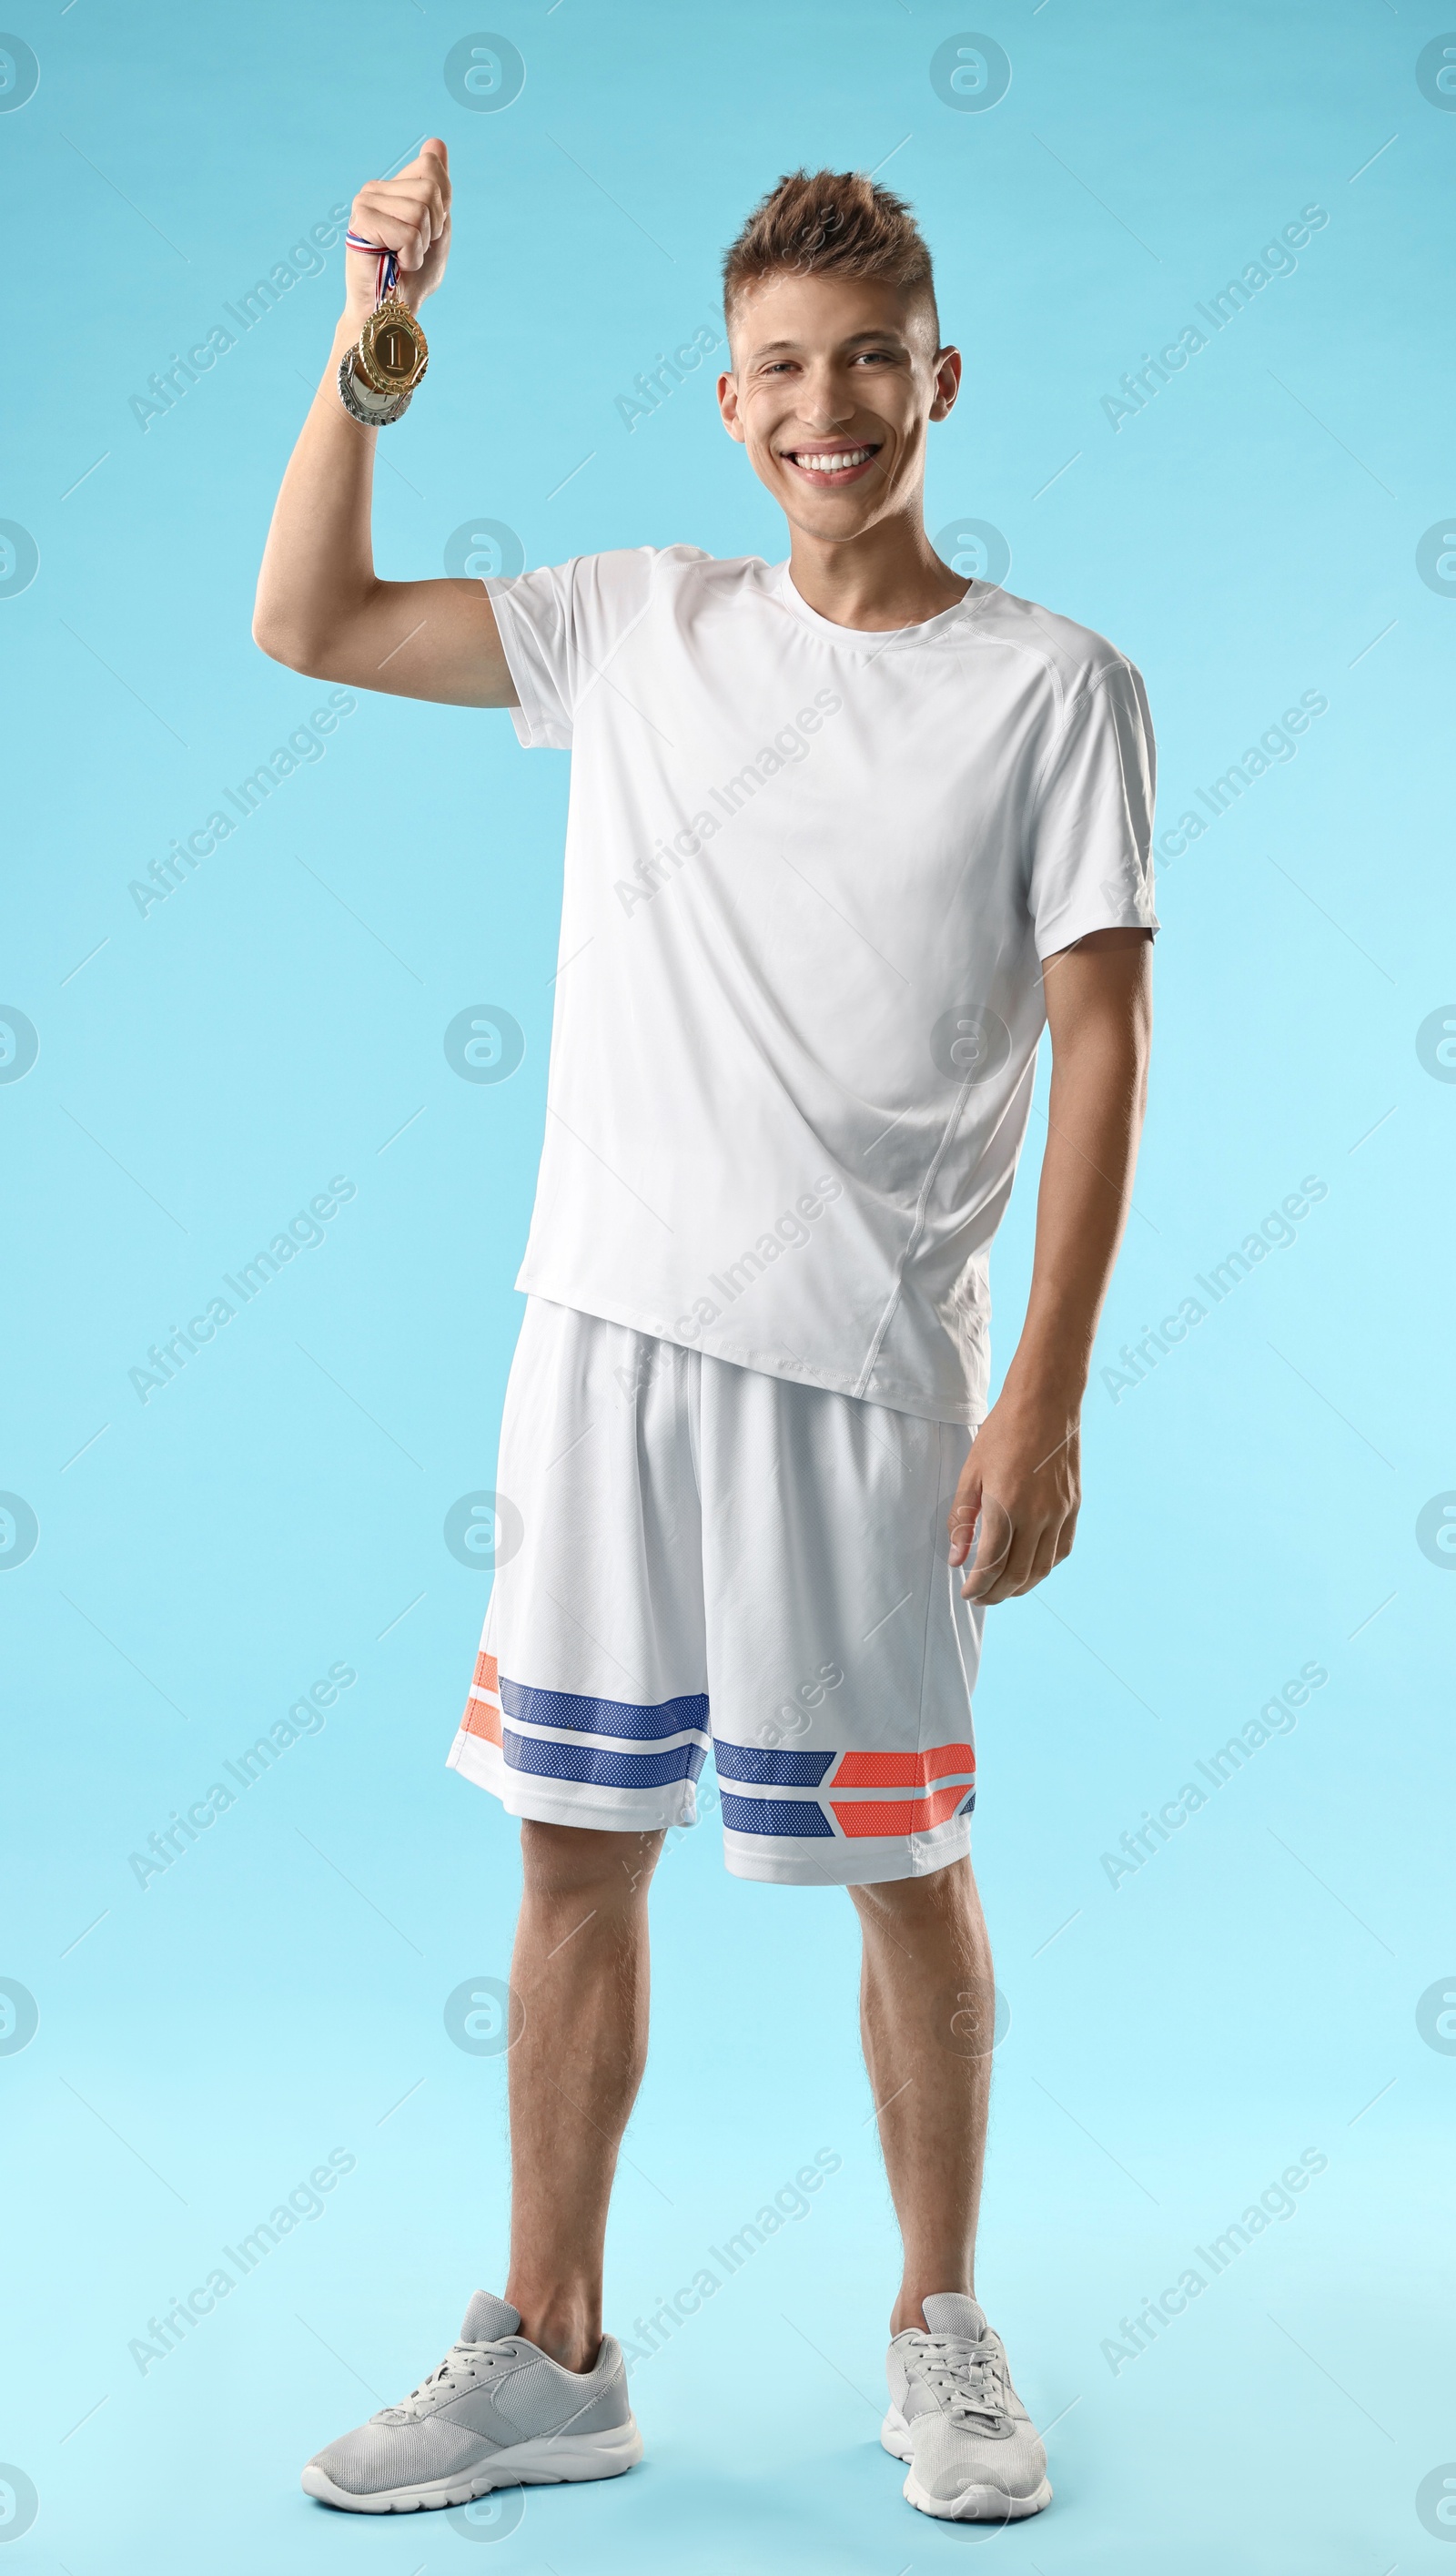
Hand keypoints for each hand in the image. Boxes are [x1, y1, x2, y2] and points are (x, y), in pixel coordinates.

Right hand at [343, 140, 451, 325]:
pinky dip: (410, 256)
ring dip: (421, 245)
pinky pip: (406, 231)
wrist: (392, 310)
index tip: (428, 230)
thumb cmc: (413, 276)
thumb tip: (436, 141)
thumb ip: (439, 188)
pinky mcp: (360, 221)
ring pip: (419, 211)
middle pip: (429, 190)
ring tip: (403, 258)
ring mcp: (365, 202)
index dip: (442, 204)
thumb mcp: (438, 227)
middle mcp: (377, 188)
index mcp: (394, 186)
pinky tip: (395, 264)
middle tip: (414, 248)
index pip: (431, 165)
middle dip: (433, 228)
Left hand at [948, 1387, 1080, 1604]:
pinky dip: (1045, 1566)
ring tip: (1004, 1590)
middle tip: (981, 1597)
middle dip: (997, 1593)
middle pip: (1018, 1573)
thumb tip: (956, 1559)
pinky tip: (1031, 1568)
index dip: (978, 1585)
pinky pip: (1062, 1549)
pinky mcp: (1073, 1506)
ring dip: (1022, 1586)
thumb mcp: (971, 1473)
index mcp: (1006, 1506)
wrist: (1045, 1403)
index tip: (967, 1593)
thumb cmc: (1002, 1432)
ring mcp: (1060, 1511)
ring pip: (1042, 1567)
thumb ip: (962, 1519)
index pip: (992, 1564)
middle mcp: (1037, 1515)